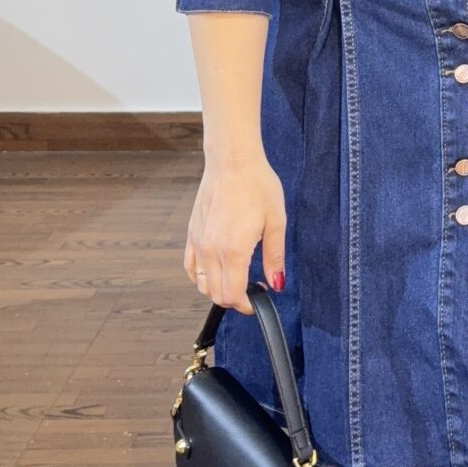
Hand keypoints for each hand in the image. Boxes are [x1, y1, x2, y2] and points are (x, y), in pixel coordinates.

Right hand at [184, 155, 286, 311]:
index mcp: (233, 250)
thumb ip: (275, 256)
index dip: (246, 305)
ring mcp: (198, 242)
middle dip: (234, 300)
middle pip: (215, 294)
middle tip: (251, 291)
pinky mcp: (191, 233)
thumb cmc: (257, 185)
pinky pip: (190, 266)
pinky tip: (216, 270)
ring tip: (237, 279)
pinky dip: (200, 276)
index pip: (232, 295)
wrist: (233, 161)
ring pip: (200, 284)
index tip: (258, 301)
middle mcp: (211, 250)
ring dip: (217, 290)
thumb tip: (277, 283)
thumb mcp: (276, 221)